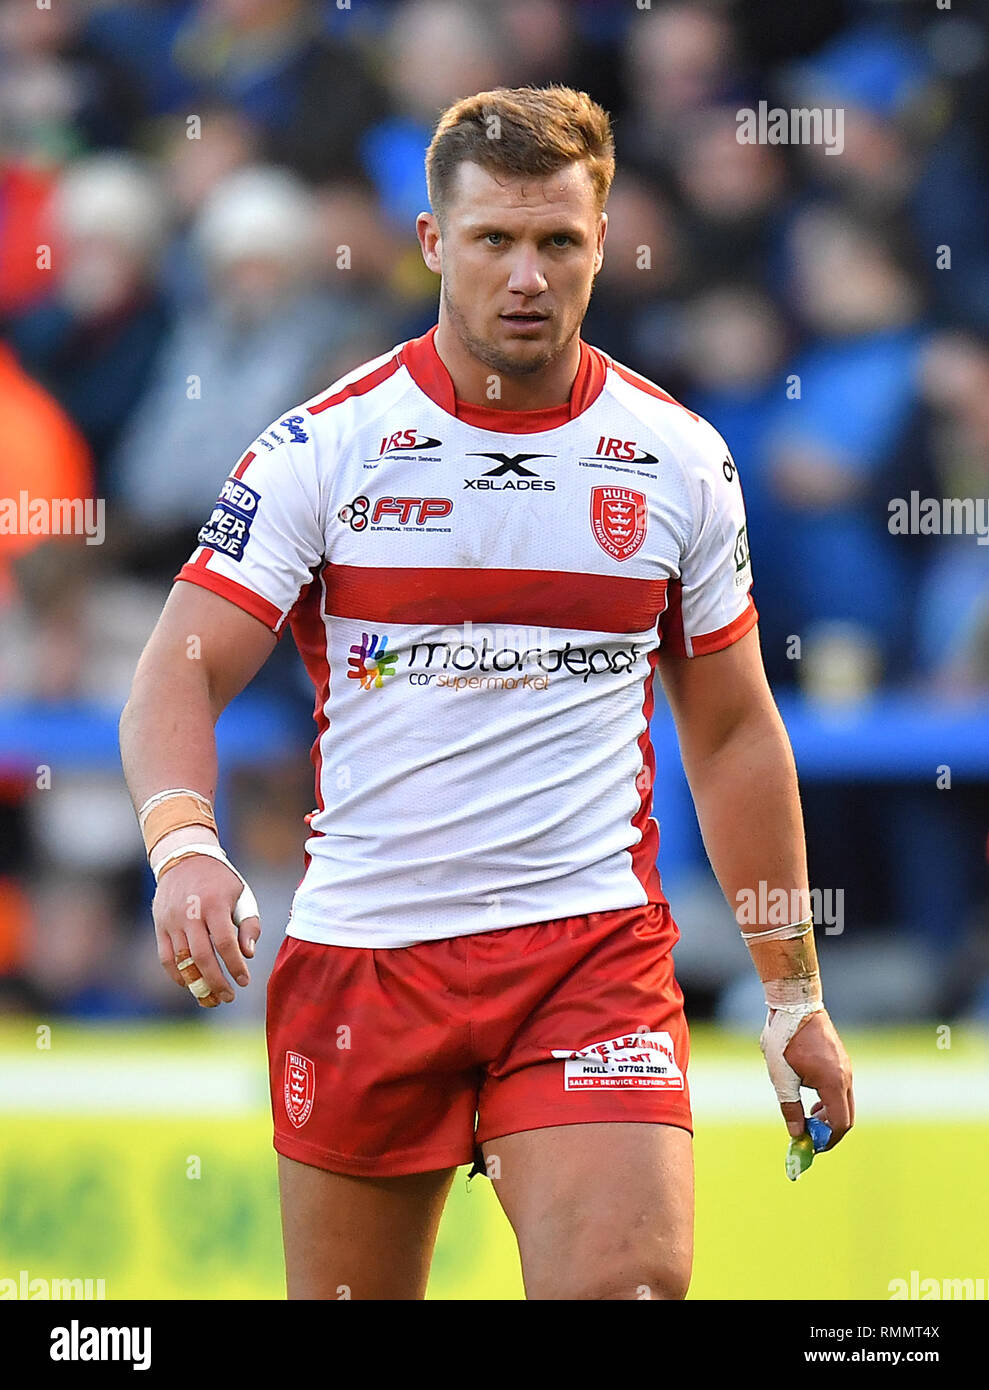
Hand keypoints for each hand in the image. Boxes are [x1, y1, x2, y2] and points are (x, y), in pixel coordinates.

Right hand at [153, 856, 261, 1005]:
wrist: (185, 859)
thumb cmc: (220, 882)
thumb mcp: (242, 895)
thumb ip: (249, 924)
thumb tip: (248, 954)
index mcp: (214, 905)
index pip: (225, 943)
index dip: (235, 965)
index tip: (244, 981)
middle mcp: (190, 914)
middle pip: (202, 957)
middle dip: (216, 982)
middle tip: (228, 996)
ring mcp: (172, 921)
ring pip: (182, 960)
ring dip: (197, 984)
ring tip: (211, 998)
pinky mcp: (159, 926)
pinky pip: (165, 957)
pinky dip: (177, 975)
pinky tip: (190, 985)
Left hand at [777, 1008, 853, 1149]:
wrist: (795, 1004)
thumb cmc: (785, 1038)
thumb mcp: (781, 1077)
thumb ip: (790, 1108)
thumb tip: (796, 1133)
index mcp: (833, 1083)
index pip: (839, 1124)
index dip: (826, 1140)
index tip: (810, 1147)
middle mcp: (846, 1076)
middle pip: (846, 1117)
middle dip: (828, 1131)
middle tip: (809, 1136)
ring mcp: (846, 1067)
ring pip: (844, 1103)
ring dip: (829, 1116)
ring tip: (806, 1117)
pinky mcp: (842, 1061)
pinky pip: (842, 1089)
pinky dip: (830, 1101)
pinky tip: (811, 1099)